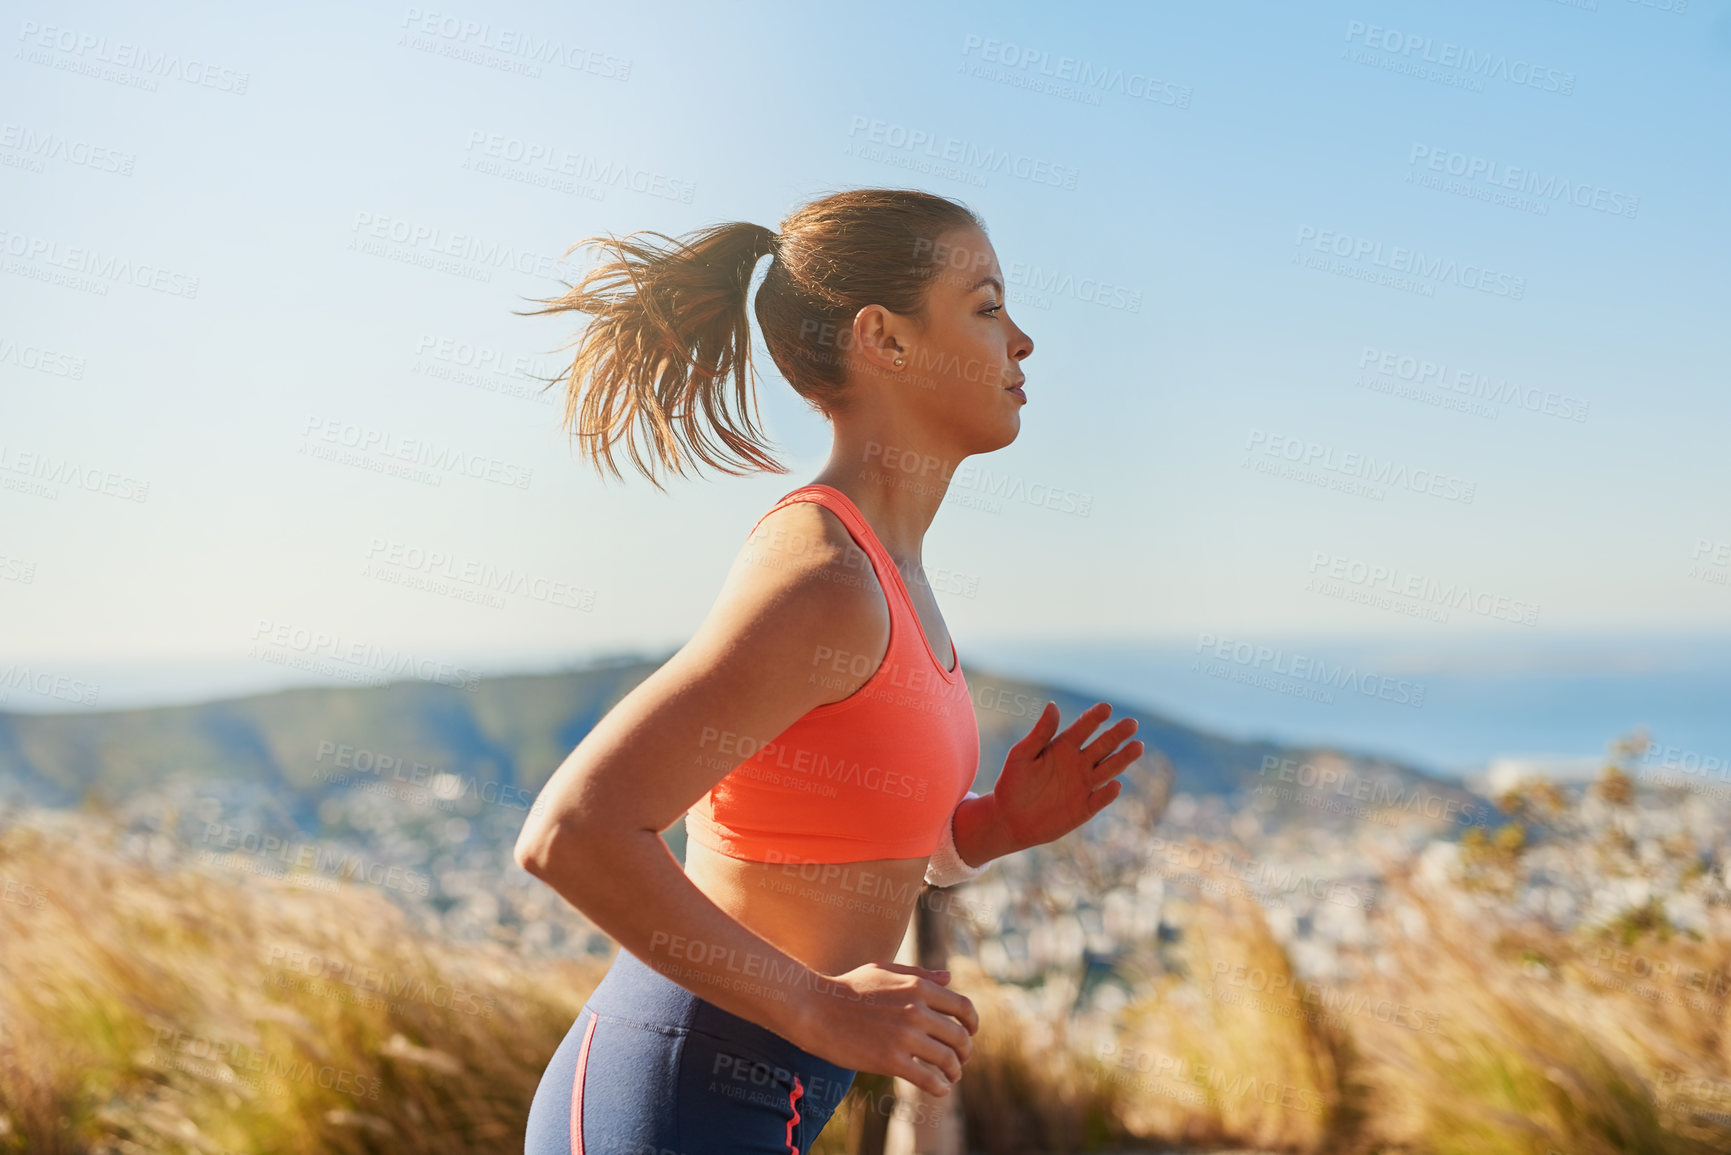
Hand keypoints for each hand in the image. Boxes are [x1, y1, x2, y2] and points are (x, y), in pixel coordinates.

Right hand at [788, 962, 976, 1095]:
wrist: (814, 1007)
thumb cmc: (847, 987)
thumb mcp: (884, 970)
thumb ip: (919, 974)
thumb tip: (949, 977)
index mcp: (918, 986)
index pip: (963, 1007)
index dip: (973, 1024)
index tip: (970, 1034)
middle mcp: (917, 1009)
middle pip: (959, 1036)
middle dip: (965, 1052)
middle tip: (961, 1060)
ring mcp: (905, 1036)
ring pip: (947, 1059)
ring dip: (955, 1072)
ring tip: (950, 1077)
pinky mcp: (891, 1060)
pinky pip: (928, 1079)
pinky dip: (940, 1087)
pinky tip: (939, 1090)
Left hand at [994, 701, 1142, 849]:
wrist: (1008, 819)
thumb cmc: (1012, 783)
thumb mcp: (1021, 754)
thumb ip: (1040, 733)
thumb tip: (1053, 705)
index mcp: (1064, 746)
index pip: (1083, 728)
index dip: (1094, 718)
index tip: (1106, 708)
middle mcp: (1079, 763)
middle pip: (1103, 746)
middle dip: (1117, 735)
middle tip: (1132, 723)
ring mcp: (1084, 785)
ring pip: (1108, 769)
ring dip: (1123, 759)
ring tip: (1138, 746)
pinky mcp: (1084, 808)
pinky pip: (1099, 799)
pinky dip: (1107, 793)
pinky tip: (1115, 785)